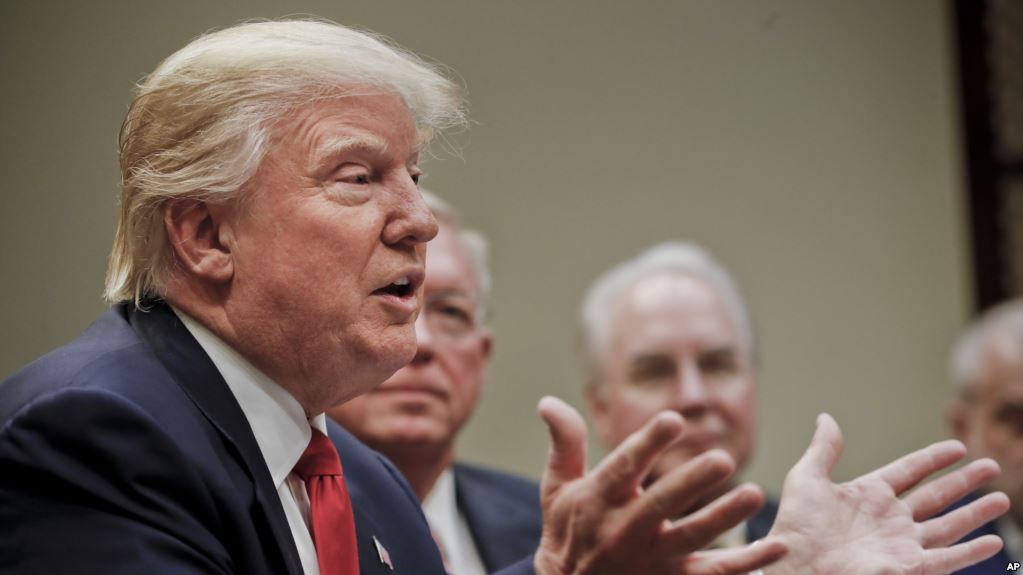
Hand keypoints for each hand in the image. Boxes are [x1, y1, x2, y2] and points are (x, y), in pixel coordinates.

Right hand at [532, 396, 786, 574]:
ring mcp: (651, 560)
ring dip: (724, 518)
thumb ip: (565, 443)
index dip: (647, 444)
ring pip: (691, 540)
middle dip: (691, 483)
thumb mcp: (557, 487)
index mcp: (599, 500)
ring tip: (756, 495)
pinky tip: (777, 546)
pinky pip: (714, 573)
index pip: (624, 467)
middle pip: (660, 505)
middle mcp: (624, 530)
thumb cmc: (567, 530)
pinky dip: (748, 562)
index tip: (673, 420)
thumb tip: (548, 401)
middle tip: (723, 459)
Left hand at [766, 413, 1009, 574]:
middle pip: (936, 496)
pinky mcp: (908, 568)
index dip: (933, 459)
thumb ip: (823, 450)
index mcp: (868, 495)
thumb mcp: (807, 479)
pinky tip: (992, 543)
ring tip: (1002, 499)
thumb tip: (826, 417)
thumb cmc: (796, 527)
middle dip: (964, 482)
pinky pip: (946, 558)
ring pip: (948, 525)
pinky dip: (970, 551)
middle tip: (991, 466)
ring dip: (976, 513)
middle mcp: (890, 519)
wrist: (796, 566)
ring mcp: (901, 544)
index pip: (909, 471)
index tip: (958, 448)